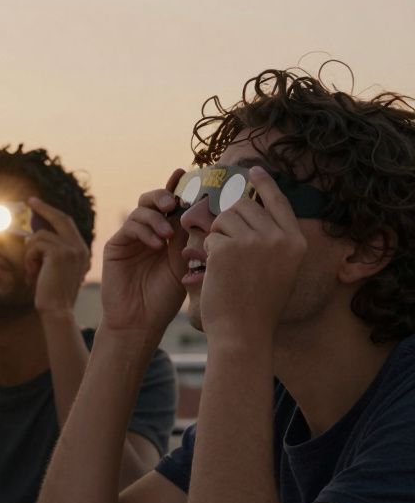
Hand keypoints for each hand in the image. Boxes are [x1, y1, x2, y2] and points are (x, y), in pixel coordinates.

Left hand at [24, 197, 90, 317]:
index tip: (38, 204)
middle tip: (29, 201)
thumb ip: (50, 252)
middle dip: (43, 208)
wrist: (57, 311)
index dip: (52, 212)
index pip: (67, 223)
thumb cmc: (52, 294)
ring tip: (31, 272)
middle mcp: (79, 247)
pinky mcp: (58, 253)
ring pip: (39, 236)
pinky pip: (34, 245)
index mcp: (81, 250)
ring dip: (29, 254)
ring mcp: (71, 248)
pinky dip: (28, 259)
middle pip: (60, 218)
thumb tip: (32, 234)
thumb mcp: (53, 269)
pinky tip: (32, 274)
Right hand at [99, 169, 188, 338]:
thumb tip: (194, 208)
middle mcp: (149, 233)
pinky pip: (130, 227)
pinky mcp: (116, 246)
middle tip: (174, 203)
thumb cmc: (164, 298)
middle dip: (163, 196)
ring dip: (155, 217)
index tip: (185, 173)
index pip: (173, 206)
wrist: (140, 321)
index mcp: (167, 236)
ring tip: (166, 234)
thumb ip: (184, 237)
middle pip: (152, 201)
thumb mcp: (181, 264)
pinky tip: (155, 244)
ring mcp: (131, 239)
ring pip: (141, 211)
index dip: (177, 188)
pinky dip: (144, 230)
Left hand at [200, 167, 306, 344]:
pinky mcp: (229, 247)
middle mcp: (280, 237)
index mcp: (296, 241)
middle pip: (244, 207)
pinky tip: (216, 272)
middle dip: (228, 223)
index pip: (279, 202)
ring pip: (224, 218)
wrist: (243, 332)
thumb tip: (251, 209)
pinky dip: (207, 252)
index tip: (253, 170)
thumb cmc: (256, 306)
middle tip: (226, 251)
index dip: (265, 184)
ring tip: (225, 265)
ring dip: (217, 238)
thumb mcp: (278, 269)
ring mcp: (255, 241)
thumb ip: (272, 240)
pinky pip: (210, 236)